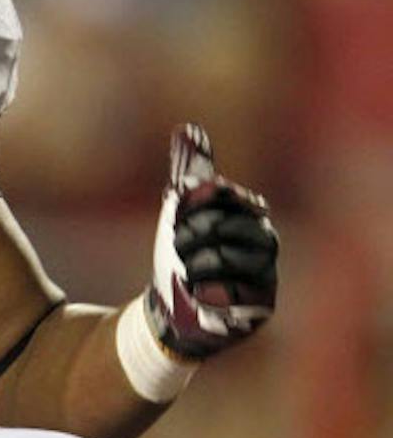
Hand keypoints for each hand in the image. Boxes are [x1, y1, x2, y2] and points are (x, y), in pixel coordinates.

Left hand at [143, 124, 277, 359]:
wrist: (173, 302)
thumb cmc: (184, 249)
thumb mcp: (181, 209)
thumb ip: (188, 171)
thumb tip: (188, 127)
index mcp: (251, 219)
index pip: (238, 200)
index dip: (207, 199)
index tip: (180, 198)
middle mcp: (265, 247)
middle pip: (233, 230)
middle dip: (194, 233)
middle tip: (176, 241)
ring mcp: (264, 279)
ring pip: (231, 263)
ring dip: (195, 263)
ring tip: (183, 269)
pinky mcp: (256, 309)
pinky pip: (235, 298)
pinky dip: (207, 293)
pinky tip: (194, 292)